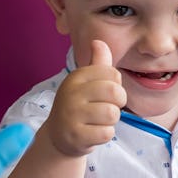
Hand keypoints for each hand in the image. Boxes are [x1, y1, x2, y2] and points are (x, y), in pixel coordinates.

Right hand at [46, 40, 125, 156]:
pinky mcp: (75, 136)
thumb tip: (99, 42)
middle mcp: (72, 93)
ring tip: (98, 121)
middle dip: (118, 103)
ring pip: (112, 114)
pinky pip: (106, 133)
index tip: (105, 93)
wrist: (58, 136)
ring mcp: (72, 115)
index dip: (116, 85)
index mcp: (77, 77)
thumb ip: (98, 63)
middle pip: (115, 92)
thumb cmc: (79, 105)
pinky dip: (104, 135)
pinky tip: (93, 133)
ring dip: (110, 121)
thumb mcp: (86, 83)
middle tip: (108, 107)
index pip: (113, 74)